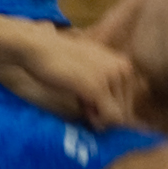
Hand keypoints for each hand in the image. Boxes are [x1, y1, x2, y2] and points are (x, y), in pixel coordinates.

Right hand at [0, 24, 145, 127]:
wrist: (39, 48)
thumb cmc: (60, 60)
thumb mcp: (90, 68)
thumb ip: (106, 86)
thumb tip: (120, 119)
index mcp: (123, 63)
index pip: (128, 101)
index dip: (109, 108)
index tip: (91, 100)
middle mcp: (123, 68)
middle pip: (125, 110)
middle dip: (105, 114)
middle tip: (85, 103)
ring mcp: (112, 77)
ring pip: (119, 117)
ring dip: (100, 118)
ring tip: (83, 103)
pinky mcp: (98, 87)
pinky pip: (109, 118)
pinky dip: (96, 120)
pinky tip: (83, 107)